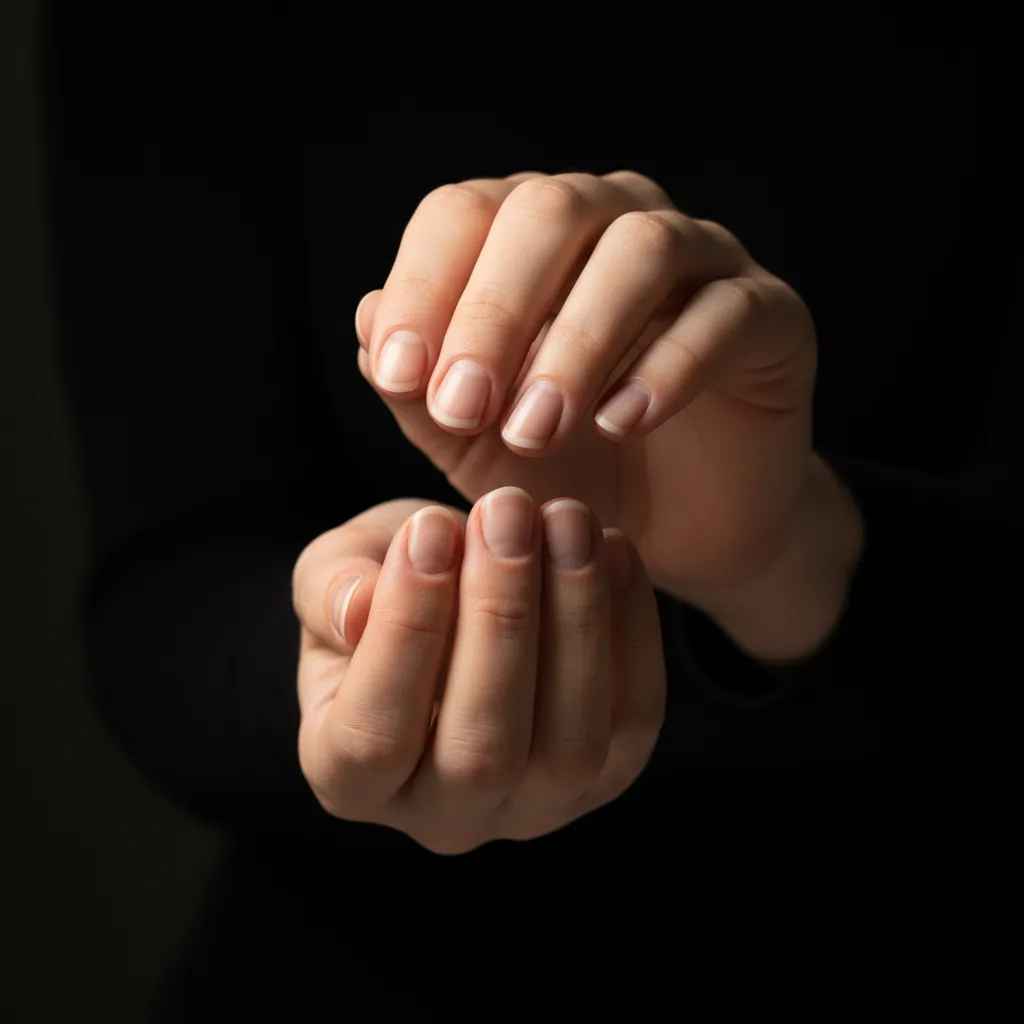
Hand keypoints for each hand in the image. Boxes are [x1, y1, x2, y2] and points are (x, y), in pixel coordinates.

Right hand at [292, 488, 664, 852]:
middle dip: (500, 616)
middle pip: (481, 751)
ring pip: (568, 744)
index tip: (429, 528)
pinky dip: (632, 630)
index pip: (373, 738)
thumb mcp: (339, 572)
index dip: (405, 632)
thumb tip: (358, 606)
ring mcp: (535, 808)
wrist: (462, 601)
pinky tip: (612, 547)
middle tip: (508, 509)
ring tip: (566, 517)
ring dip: (575, 617)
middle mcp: (444, 818)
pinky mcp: (608, 776)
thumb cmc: (389, 588)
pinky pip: (634, 718)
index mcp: (350, 780)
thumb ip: (331, 587)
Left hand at [354, 172, 854, 657]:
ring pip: (641, 250)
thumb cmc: (569, 472)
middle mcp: (618, 223)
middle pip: (551, 209)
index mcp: (536, 238)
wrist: (678, 530)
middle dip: (495, 310)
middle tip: (466, 407)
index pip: (465, 212)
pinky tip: (623, 425)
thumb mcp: (472, 445)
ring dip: (577, 340)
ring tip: (537, 428)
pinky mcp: (772, 316)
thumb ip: (419, 389)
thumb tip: (367, 321)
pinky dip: (668, 366)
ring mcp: (704, 261)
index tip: (401, 379)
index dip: (424, 286)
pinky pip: (726, 314)